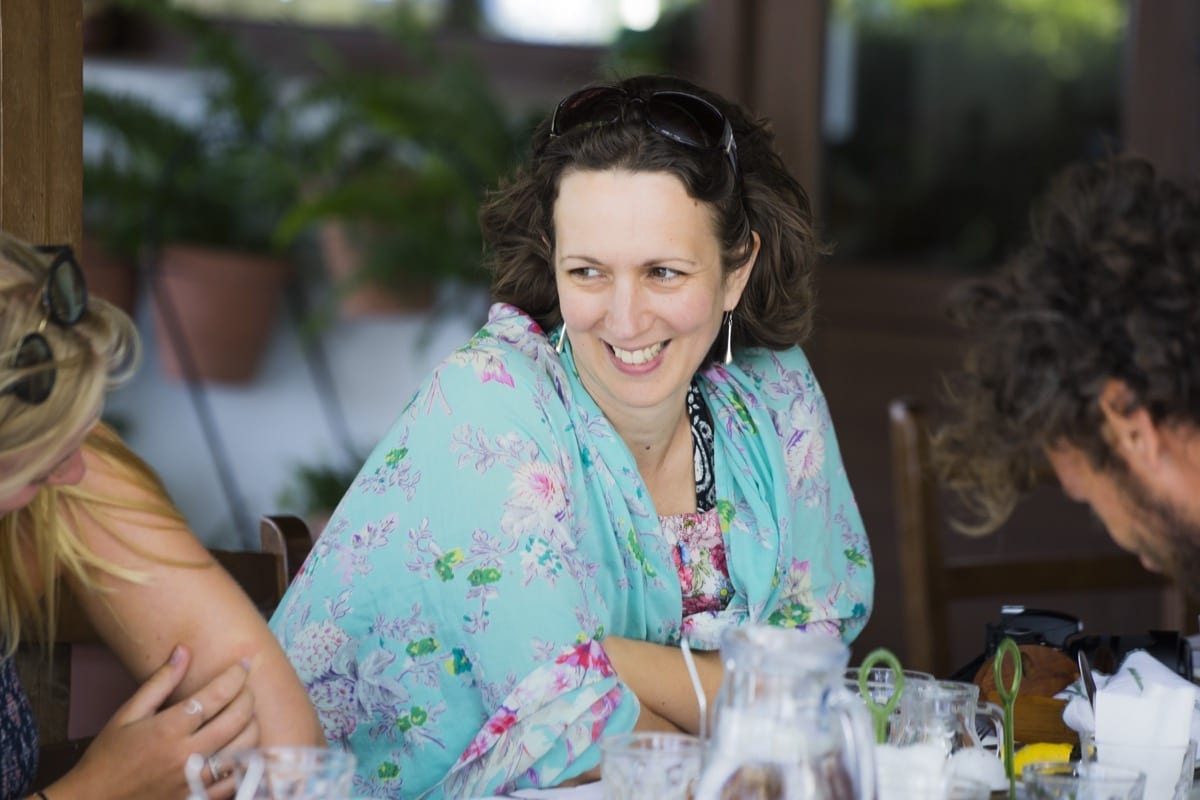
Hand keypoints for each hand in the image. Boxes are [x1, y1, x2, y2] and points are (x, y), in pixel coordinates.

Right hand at [47, 644, 258, 799]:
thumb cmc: (107, 757)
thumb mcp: (127, 715)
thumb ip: (160, 682)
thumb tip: (183, 650)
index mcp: (168, 729)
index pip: (217, 695)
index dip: (235, 676)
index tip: (243, 663)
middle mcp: (186, 755)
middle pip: (238, 719)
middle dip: (249, 697)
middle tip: (246, 689)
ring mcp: (194, 781)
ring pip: (245, 750)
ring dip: (252, 727)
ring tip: (246, 717)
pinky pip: (237, 781)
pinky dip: (246, 762)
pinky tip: (242, 749)